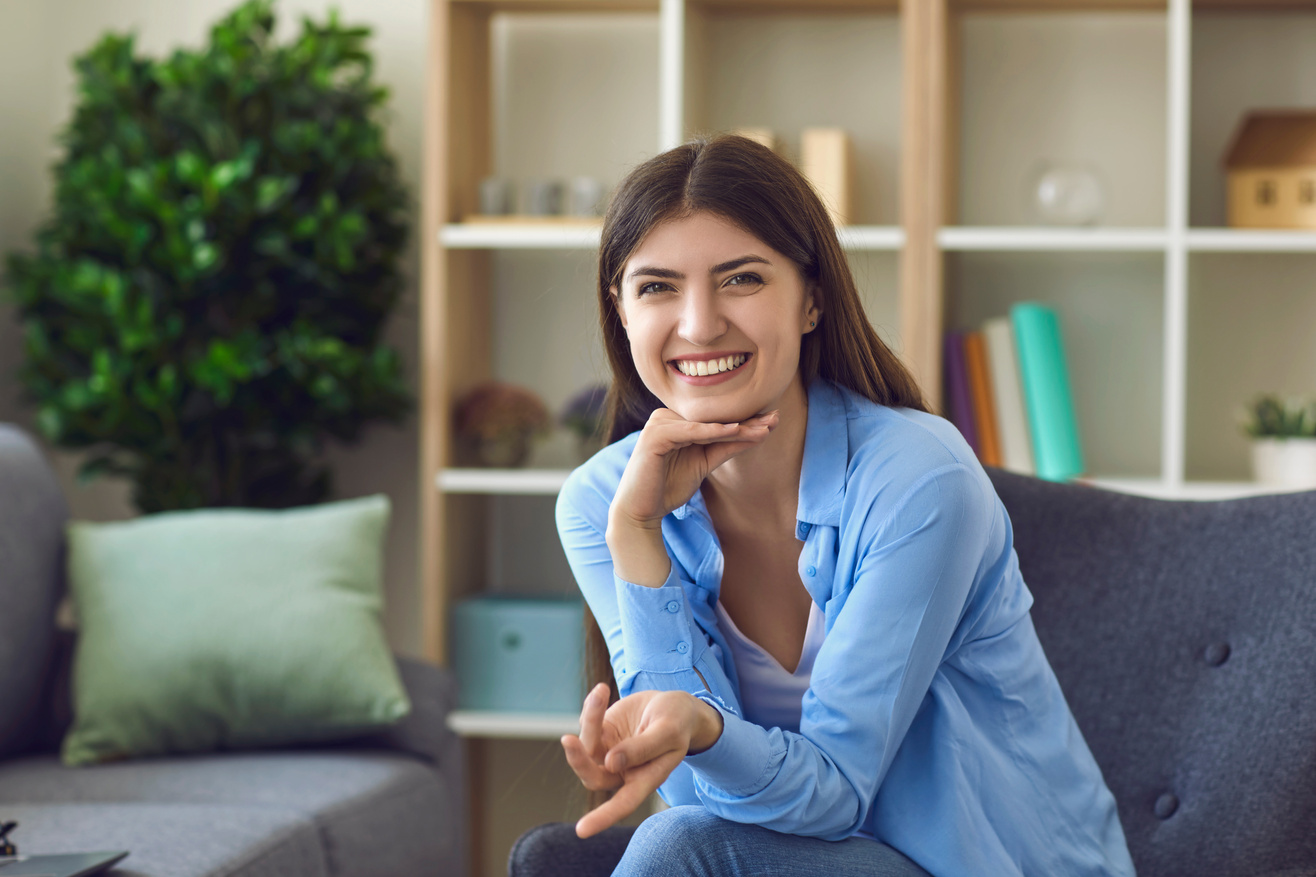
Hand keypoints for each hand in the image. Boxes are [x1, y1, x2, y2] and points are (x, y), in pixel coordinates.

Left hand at [561, 683, 723, 838]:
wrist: (673, 703)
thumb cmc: (677, 722)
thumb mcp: (668, 731)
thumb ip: (642, 748)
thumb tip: (610, 762)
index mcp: (645, 778)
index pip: (623, 803)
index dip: (603, 818)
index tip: (581, 831)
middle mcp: (623, 770)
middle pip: (593, 776)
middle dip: (578, 760)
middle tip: (568, 739)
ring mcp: (609, 751)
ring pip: (587, 745)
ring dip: (590, 719)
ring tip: (602, 691)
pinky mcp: (601, 731)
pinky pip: (587, 723)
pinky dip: (591, 706)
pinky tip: (601, 691)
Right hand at [610, 407, 778, 532]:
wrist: (640, 511)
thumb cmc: (668, 488)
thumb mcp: (703, 464)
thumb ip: (724, 447)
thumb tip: (757, 433)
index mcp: (676, 421)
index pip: (715, 420)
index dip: (745, 420)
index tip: (773, 420)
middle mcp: (665, 417)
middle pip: (712, 419)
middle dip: (745, 421)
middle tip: (775, 418)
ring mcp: (658, 423)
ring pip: (705, 424)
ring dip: (735, 426)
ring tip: (763, 427)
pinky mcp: (654, 435)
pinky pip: (689, 431)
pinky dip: (711, 431)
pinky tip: (733, 430)